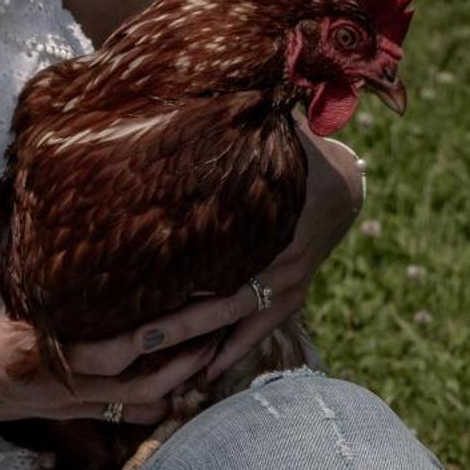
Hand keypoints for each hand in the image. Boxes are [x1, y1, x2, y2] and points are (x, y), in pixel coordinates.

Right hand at [0, 234, 216, 426]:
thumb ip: (4, 232)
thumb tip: (25, 175)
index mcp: (45, 341)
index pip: (118, 335)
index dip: (166, 319)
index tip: (203, 284)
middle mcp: (66, 377)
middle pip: (146, 365)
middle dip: (194, 338)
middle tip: (236, 305)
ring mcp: (74, 399)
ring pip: (147, 397)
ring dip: (188, 371)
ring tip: (225, 340)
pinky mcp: (76, 412)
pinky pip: (131, 414)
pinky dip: (164, 402)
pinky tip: (193, 379)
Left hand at [124, 122, 366, 384]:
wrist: (343, 187)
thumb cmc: (294, 155)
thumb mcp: (277, 133)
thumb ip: (245, 118)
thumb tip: (217, 87)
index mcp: (270, 224)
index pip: (217, 255)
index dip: (175, 272)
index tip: (129, 287)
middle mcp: (280, 265)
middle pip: (218, 304)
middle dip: (171, 328)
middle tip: (125, 343)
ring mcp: (286, 288)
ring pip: (233, 327)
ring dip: (194, 352)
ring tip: (150, 376)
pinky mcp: (287, 301)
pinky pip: (254, 335)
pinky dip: (227, 357)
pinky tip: (196, 383)